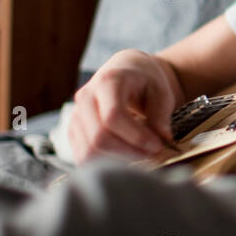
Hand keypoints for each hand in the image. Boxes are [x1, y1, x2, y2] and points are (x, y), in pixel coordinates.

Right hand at [67, 49, 183, 164]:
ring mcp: (76, 115)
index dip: (136, 137)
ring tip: (141, 157)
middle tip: (152, 155)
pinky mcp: (73, 130)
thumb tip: (162, 140)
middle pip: (99, 137)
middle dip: (128, 152)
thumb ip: (161, 115)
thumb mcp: (161, 91)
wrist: (126, 71)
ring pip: (89, 151)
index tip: (158, 146)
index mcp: (107, 81)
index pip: (113, 116)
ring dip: (117, 161)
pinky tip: (126, 158)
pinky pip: (83, 156)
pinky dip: (105, 164)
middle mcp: (85, 97)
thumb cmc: (145, 80)